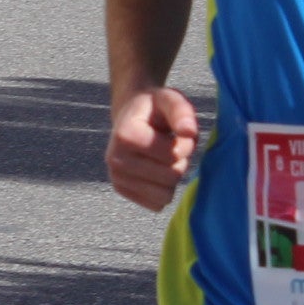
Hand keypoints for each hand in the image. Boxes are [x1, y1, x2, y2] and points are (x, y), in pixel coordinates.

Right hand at [107, 85, 199, 210]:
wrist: (130, 115)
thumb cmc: (155, 108)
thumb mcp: (170, 99)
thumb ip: (182, 112)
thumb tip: (189, 132)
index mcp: (125, 135)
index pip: (172, 155)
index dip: (186, 144)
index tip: (179, 134)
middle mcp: (115, 159)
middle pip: (171, 176)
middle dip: (180, 162)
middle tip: (173, 146)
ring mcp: (116, 177)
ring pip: (164, 196)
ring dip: (172, 178)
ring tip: (164, 159)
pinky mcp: (121, 190)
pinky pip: (156, 205)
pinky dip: (163, 190)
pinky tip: (156, 172)